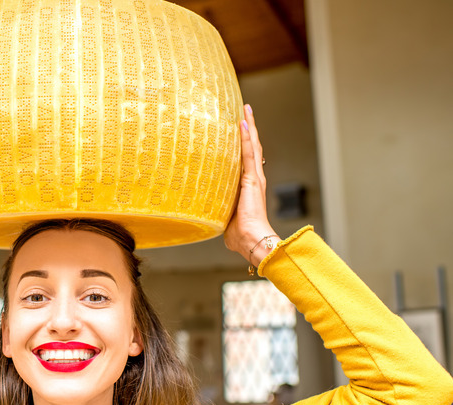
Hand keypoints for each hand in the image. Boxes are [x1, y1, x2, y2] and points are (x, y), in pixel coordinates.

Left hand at [223, 104, 277, 266]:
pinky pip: (248, 154)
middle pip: (251, 148)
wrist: (251, 240)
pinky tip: (243, 123)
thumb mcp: (224, 216)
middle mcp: (254, 178)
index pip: (245, 160)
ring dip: (249, 126)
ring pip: (252, 146)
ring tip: (246, 109)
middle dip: (249, 129)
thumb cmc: (238, 234)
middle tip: (245, 110)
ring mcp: (254, 177)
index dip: (243, 144)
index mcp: (248, 186)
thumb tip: (205, 213)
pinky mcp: (253, 179)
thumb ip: (217, 210)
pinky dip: (247, 137)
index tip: (239, 129)